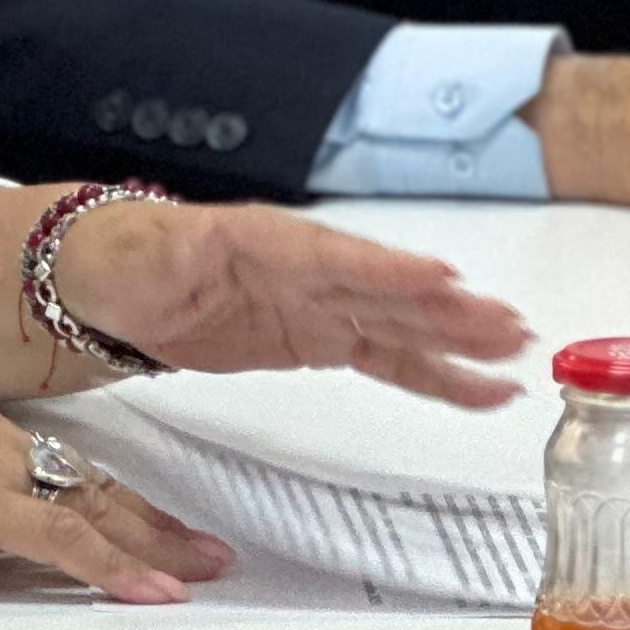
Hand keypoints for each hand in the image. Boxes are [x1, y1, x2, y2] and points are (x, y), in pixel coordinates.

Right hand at [0, 386, 233, 604]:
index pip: (46, 460)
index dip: (102, 496)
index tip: (142, 523)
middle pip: (81, 477)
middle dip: (148, 519)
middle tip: (203, 551)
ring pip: (85, 503)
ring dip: (148, 542)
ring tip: (198, 573)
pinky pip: (59, 536)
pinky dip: (111, 566)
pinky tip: (149, 591)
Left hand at [49, 199, 529, 408]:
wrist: (115, 285)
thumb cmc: (130, 257)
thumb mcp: (144, 253)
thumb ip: (177, 252)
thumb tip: (199, 242)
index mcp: (269, 240)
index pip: (337, 256)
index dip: (387, 270)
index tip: (440, 277)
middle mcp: (308, 270)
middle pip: (386, 292)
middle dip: (445, 309)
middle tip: (505, 325)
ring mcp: (321, 306)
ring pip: (401, 325)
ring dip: (457, 340)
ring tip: (514, 352)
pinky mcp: (322, 340)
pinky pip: (388, 358)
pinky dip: (435, 375)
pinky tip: (479, 388)